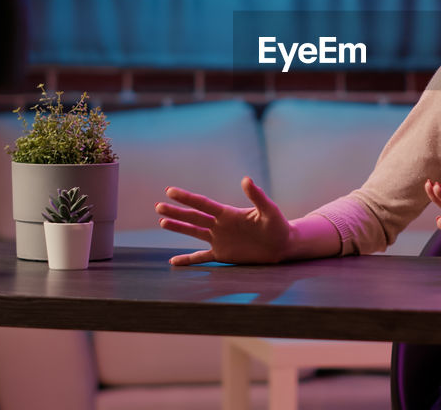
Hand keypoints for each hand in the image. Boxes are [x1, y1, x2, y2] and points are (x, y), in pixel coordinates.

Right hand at [155, 177, 290, 265]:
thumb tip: (246, 179)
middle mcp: (220, 225)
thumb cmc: (278, 225)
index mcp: (228, 213)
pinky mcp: (223, 254)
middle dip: (176, 213)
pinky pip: (202, 258)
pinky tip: (173, 262)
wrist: (283, 244)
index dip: (186, 198)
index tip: (170, 191)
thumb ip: (257, 196)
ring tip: (162, 222)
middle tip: (158, 207)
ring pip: (194, 233)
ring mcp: (220, 239)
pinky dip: (188, 260)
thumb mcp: (269, 210)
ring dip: (179, 228)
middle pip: (194, 217)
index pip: (203, 204)